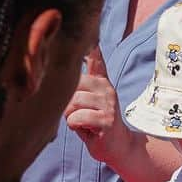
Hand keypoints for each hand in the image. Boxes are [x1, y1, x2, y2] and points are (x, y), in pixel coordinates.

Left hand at [64, 46, 130, 165]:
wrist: (119, 147)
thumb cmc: (96, 125)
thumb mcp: (89, 102)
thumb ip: (79, 86)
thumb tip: (62, 70)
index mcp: (100, 81)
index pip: (95, 59)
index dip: (91, 46)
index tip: (89, 34)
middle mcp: (105, 87)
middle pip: (71, 86)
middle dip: (67, 104)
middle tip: (78, 115)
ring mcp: (107, 102)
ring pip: (72, 103)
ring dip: (71, 117)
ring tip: (83, 122)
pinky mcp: (106, 118)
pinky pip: (76, 118)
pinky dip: (75, 127)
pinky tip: (88, 130)